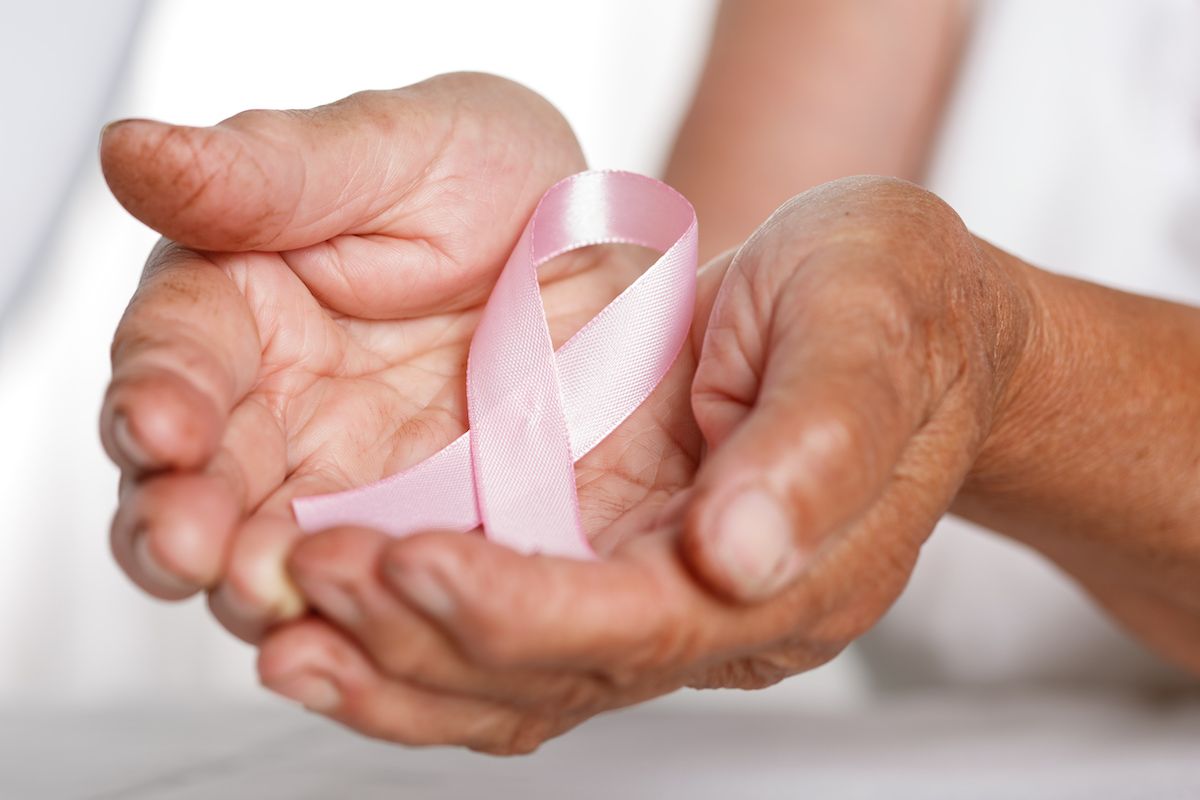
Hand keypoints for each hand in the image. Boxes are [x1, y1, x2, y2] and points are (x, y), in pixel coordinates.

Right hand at [100, 73, 702, 639]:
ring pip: (270, 555)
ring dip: (256, 585)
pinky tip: (353, 632)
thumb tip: (133, 150)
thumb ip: (269, 174)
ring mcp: (345, 486)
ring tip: (266, 589)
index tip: (161, 423)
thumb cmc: (491, 178)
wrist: (603, 251)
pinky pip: (379, 591)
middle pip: (195, 485)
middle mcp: (272, 411)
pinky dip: (359, 620)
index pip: (174, 356)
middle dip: (182, 523)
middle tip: (192, 545)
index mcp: (241, 306)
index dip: (159, 393)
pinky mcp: (418, 537)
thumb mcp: (395, 153)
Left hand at [259, 177, 1035, 752]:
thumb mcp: (869, 327)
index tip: (413, 563)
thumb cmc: (893, 304)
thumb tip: (740, 554)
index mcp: (797, 567)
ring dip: (398, 662)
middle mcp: (720, 609)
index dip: (524, 610)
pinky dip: (417, 635)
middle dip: (428, 641)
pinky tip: (335, 615)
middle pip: (561, 673)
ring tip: (283, 622)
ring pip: (518, 675)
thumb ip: (818, 440)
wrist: (895, 313)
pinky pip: (508, 631)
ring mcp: (661, 591)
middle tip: (306, 585)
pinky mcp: (614, 561)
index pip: (644, 624)